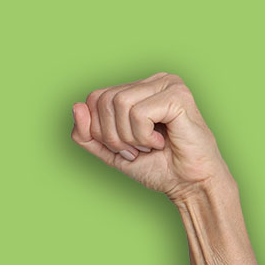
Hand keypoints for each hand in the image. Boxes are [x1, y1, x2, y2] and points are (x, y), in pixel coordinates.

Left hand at [71, 72, 232, 201]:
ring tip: (149, 145)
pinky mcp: (178, 96)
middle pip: (104, 99)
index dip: (99, 130)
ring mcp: (168, 84)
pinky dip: (143, 136)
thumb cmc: (156, 166)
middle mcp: (154, 80)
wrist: (188, 184)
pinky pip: (139, 113)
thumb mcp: (110, 151)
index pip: (95, 98)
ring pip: (119, 104)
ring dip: (129, 137)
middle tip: (137, 149)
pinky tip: (161, 141)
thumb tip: (76, 106)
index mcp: (138, 89)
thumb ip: (87, 133)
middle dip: (112, 135)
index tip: (124, 147)